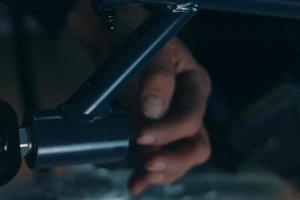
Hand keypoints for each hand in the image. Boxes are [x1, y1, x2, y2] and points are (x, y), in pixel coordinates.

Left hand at [127, 38, 211, 194]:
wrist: (114, 40)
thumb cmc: (135, 37)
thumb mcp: (151, 48)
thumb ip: (157, 76)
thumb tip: (154, 110)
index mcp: (195, 85)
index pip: (191, 117)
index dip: (169, 131)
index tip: (141, 136)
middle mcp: (187, 108)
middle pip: (195, 145)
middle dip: (173, 159)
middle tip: (148, 165)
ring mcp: (170, 122)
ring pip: (179, 157)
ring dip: (161, 171)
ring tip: (139, 180)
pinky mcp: (152, 131)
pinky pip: (158, 156)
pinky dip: (148, 172)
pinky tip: (135, 183)